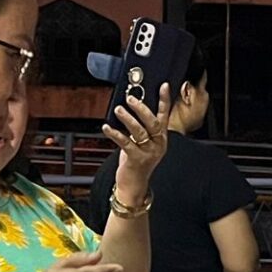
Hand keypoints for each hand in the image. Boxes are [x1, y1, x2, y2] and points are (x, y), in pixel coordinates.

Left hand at [105, 84, 171, 199]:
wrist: (134, 185)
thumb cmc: (137, 162)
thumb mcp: (143, 144)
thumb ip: (141, 129)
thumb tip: (131, 110)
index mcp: (161, 138)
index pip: (164, 116)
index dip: (165, 101)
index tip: (164, 86)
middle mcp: (158, 144)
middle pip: (153, 122)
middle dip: (142, 109)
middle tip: (131, 99)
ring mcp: (148, 152)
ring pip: (139, 131)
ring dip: (127, 119)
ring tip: (118, 110)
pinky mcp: (136, 159)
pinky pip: (125, 143)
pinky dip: (115, 134)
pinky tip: (106, 127)